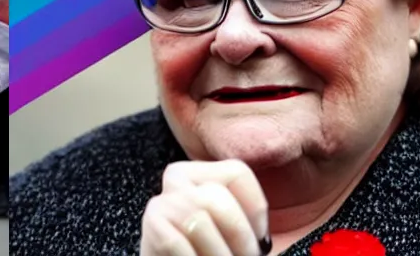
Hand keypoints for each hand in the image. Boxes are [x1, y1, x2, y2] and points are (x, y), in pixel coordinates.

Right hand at [140, 159, 269, 255]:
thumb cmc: (212, 254)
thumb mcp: (234, 234)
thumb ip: (248, 221)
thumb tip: (268, 236)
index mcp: (203, 174)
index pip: (238, 172)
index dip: (256, 210)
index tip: (260, 242)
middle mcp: (177, 178)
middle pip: (218, 198)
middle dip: (240, 240)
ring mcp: (161, 201)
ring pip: (198, 222)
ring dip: (219, 255)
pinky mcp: (151, 225)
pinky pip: (176, 242)